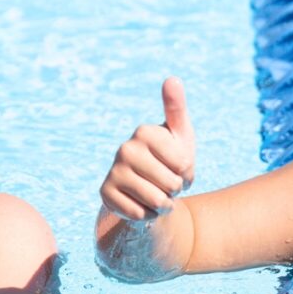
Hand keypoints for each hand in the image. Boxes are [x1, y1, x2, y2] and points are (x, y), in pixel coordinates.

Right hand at [99, 77, 196, 220]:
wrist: (149, 187)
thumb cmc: (171, 158)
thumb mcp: (181, 134)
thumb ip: (177, 108)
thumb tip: (172, 79)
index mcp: (144, 132)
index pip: (183, 164)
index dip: (187, 171)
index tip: (177, 164)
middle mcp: (125, 148)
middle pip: (171, 183)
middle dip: (176, 189)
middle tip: (167, 180)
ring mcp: (113, 171)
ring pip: (157, 200)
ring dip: (165, 203)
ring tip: (158, 192)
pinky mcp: (105, 194)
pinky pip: (141, 214)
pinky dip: (149, 214)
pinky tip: (142, 203)